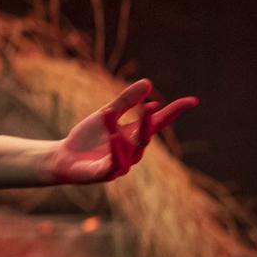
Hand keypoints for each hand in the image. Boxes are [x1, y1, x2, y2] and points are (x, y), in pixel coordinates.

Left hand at [45, 78, 197, 184]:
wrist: (63, 158)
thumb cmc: (88, 137)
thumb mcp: (106, 115)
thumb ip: (126, 101)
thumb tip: (149, 82)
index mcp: (135, 135)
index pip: (159, 122)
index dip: (175, 111)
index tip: (193, 100)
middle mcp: (133, 151)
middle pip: (146, 137)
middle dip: (149, 123)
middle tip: (151, 106)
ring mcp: (121, 164)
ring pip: (131, 151)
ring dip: (129, 136)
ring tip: (125, 120)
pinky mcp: (106, 174)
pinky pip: (115, 164)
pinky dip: (117, 151)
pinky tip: (115, 137)